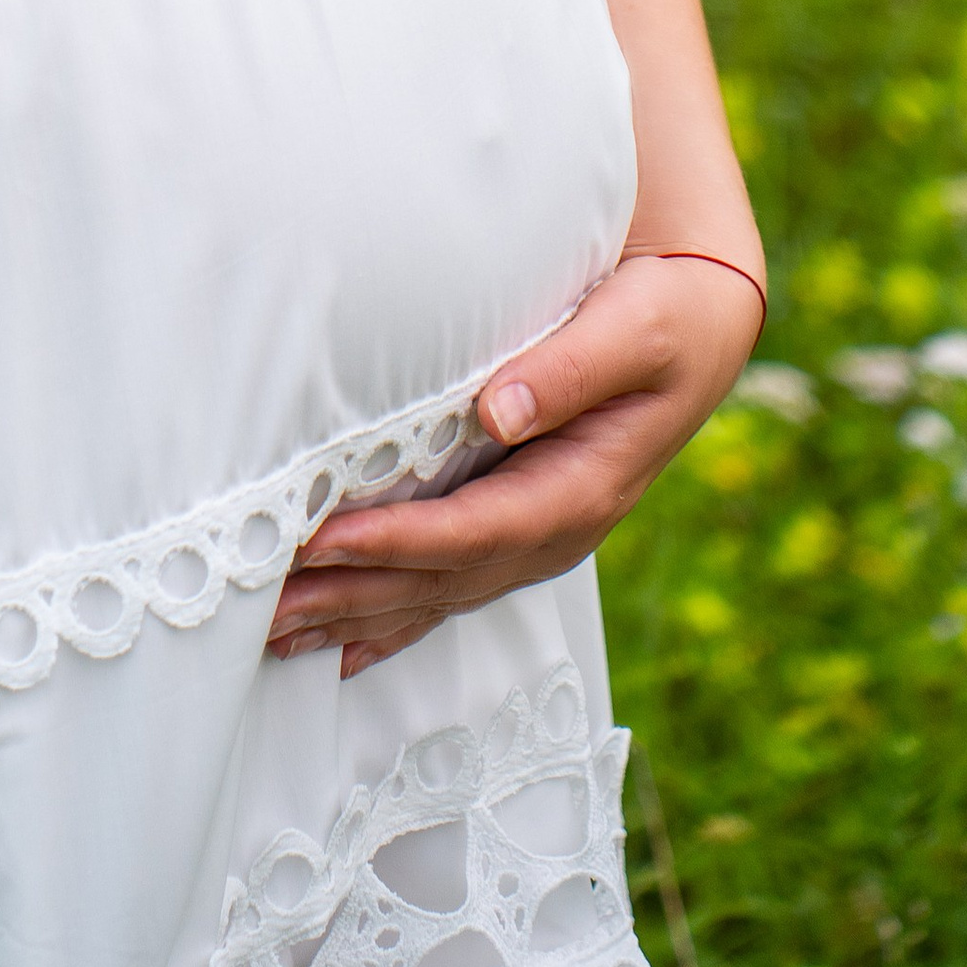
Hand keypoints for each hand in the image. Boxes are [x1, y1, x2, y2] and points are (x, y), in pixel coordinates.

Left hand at [267, 252, 764, 673]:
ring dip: (356, 614)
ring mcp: (535, 538)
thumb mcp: (635, 333)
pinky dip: (390, 617)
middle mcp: (554, 531)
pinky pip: (447, 586)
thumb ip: (570, 370)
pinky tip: (340, 646)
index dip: (398, 544)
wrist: (699, 330)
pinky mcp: (517, 527)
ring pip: (434, 593)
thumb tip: (498, 411)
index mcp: (581, 488)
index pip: (474, 531)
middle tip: (267, 607)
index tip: (325, 543)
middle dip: (354, 595)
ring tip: (278, 631)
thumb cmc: (665, 320)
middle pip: (441, 579)